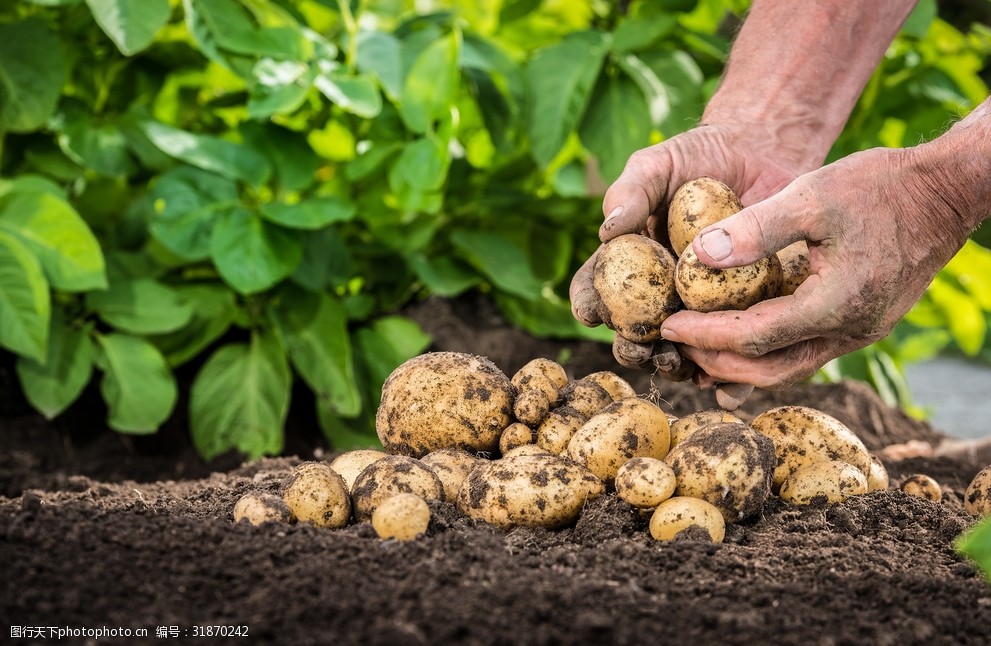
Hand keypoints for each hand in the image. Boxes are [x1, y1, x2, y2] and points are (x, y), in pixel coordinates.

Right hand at [570, 122, 807, 397]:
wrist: (762, 154)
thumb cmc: (697, 157)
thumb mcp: (658, 164)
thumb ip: (631, 192)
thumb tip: (608, 230)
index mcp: (628, 264)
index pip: (596, 290)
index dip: (589, 305)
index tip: (591, 312)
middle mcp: (660, 293)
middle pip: (636, 333)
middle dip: (633, 349)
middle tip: (640, 349)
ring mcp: (702, 308)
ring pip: (682, 350)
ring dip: (677, 366)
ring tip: (681, 364)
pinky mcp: (745, 313)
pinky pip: (734, 350)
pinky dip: (731, 376)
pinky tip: (729, 386)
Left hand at [659, 145, 975, 388]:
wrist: (945, 192)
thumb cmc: (881, 186)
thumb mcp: (814, 194)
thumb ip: (757, 227)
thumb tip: (699, 256)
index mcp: (836, 304)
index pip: (754, 337)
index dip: (705, 335)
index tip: (666, 326)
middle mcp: (850, 331)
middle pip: (768, 369)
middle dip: (715, 361)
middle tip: (674, 344)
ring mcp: (859, 332)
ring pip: (787, 367)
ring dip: (739, 364)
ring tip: (697, 349)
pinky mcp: (861, 324)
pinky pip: (804, 351)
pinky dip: (766, 351)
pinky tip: (738, 340)